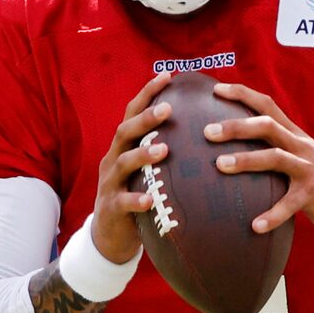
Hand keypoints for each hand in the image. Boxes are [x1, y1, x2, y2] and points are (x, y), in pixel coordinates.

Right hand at [90, 74, 172, 263]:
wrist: (110, 236)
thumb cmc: (138, 197)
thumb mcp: (149, 171)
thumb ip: (165, 152)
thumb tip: (203, 131)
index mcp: (124, 147)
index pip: (132, 113)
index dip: (147, 94)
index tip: (167, 76)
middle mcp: (114, 159)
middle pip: (125, 132)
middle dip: (145, 119)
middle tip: (168, 109)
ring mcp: (110, 183)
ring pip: (123, 163)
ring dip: (143, 155)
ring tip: (164, 150)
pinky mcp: (112, 209)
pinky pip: (123, 202)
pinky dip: (136, 200)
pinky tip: (150, 199)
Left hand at [209, 84, 313, 236]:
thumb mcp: (299, 155)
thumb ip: (275, 146)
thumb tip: (235, 144)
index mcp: (294, 135)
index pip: (267, 105)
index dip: (242, 94)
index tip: (216, 90)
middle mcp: (301, 146)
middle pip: (267, 126)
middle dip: (236, 127)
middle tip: (207, 132)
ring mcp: (308, 169)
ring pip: (276, 157)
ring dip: (247, 160)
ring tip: (220, 165)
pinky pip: (290, 204)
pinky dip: (272, 215)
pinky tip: (255, 226)